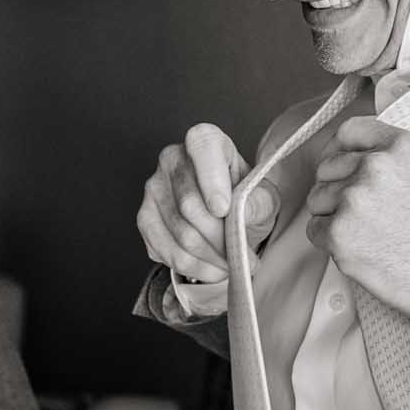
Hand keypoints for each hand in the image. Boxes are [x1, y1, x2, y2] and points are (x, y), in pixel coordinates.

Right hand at [137, 124, 278, 282]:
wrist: (230, 218)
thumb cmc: (246, 200)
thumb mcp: (265, 198)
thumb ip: (259, 202)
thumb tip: (244, 212)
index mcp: (205, 142)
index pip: (203, 147)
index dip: (211, 180)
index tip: (224, 210)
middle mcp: (172, 159)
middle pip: (190, 205)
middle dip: (220, 238)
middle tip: (242, 255)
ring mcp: (154, 188)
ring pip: (179, 233)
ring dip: (210, 258)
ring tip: (231, 265)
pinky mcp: (145, 218)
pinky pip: (165, 249)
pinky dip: (193, 267)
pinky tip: (211, 268)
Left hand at [305, 119, 409, 346]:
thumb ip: (391, 160)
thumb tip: (353, 159)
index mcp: (400, 146)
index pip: (349, 131)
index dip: (340, 149)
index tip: (341, 164)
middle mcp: (376, 166)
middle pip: (327, 168)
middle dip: (338, 190)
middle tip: (366, 215)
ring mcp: (355, 198)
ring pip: (318, 200)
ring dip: (334, 217)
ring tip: (369, 235)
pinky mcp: (340, 233)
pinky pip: (315, 230)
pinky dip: (331, 243)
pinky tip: (362, 250)